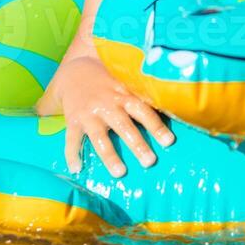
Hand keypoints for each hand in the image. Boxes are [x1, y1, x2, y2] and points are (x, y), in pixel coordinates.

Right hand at [34, 55, 173, 176]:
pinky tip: (76, 169)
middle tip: (150, 162)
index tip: (169, 141)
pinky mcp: (72, 120)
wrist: (74, 71)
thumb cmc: (109, 83)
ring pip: (99, 137)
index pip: (143, 111)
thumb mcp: (125, 83)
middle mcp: (107, 105)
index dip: (156, 125)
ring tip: (120, 173)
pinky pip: (71, 139)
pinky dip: (72, 154)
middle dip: (137, 144)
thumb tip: (173, 112)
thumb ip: (141, 97)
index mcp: (123, 95)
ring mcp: (89, 114)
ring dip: (110, 156)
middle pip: (124, 126)